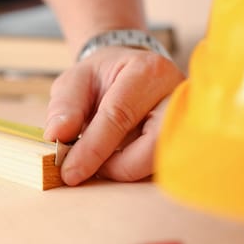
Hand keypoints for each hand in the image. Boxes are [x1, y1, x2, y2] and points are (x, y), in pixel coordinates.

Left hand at [43, 46, 184, 185]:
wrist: (130, 74)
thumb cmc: (103, 78)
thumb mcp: (76, 81)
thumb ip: (65, 106)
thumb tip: (57, 136)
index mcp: (147, 71)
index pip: (119, 115)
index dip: (93, 148)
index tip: (70, 172)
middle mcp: (176, 94)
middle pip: (153, 143)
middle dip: (118, 167)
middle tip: (91, 170)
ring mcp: (187, 119)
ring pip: (162, 160)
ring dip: (127, 170)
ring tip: (103, 162)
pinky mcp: (186, 139)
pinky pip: (162, 165)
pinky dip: (136, 170)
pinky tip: (118, 162)